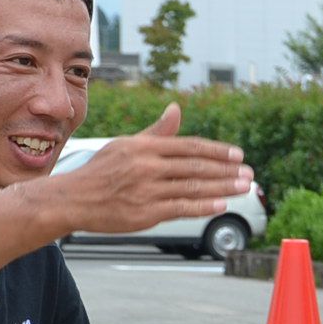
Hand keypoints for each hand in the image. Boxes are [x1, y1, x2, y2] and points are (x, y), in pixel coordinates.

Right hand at [45, 104, 253, 236]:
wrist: (74, 199)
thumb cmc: (103, 171)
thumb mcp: (127, 145)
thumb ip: (158, 132)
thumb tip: (176, 109)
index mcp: (144, 147)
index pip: (189, 147)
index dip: (217, 151)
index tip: (238, 154)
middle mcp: (146, 167)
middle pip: (195, 167)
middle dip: (226, 170)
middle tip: (248, 173)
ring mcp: (146, 191)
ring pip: (192, 188)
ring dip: (222, 187)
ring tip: (243, 187)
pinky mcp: (145, 213)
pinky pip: (181, 209)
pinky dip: (203, 206)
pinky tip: (221, 204)